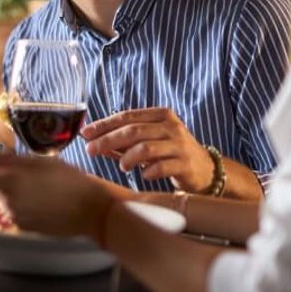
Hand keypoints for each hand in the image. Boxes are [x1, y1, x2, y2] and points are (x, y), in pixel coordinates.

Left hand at [0, 155, 113, 240]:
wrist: (90, 212)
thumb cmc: (70, 181)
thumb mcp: (42, 162)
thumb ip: (11, 159)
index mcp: (11, 181)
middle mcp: (9, 201)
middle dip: (1, 179)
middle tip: (26, 175)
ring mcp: (16, 216)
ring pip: (5, 199)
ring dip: (15, 192)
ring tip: (41, 188)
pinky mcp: (24, 227)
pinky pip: (17, 211)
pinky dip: (24, 205)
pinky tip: (44, 201)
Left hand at [80, 107, 214, 192]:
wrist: (205, 169)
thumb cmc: (170, 153)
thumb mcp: (147, 142)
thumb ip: (122, 141)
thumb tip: (92, 140)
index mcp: (160, 115)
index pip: (127, 117)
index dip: (104, 125)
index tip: (85, 133)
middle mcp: (171, 127)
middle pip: (133, 131)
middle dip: (108, 140)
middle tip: (91, 150)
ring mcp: (179, 145)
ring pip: (146, 148)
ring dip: (127, 157)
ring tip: (122, 166)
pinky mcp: (185, 164)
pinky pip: (161, 167)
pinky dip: (148, 172)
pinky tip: (143, 175)